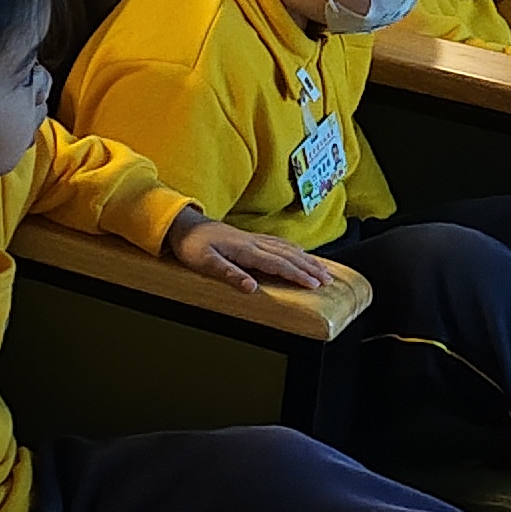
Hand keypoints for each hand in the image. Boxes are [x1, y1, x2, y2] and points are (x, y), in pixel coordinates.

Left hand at [167, 209, 341, 293]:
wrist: (182, 223)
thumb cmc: (191, 245)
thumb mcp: (204, 263)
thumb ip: (229, 274)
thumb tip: (252, 288)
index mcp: (245, 250)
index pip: (279, 264)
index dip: (298, 275)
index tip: (316, 285)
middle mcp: (253, 243)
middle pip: (289, 256)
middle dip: (310, 268)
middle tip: (328, 280)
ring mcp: (252, 239)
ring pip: (286, 249)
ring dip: (306, 260)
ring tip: (323, 270)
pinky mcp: (249, 238)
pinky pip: (278, 243)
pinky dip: (293, 249)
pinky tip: (300, 253)